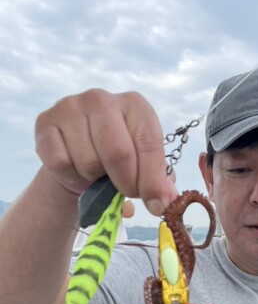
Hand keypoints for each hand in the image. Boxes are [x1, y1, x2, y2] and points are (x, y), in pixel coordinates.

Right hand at [35, 89, 177, 215]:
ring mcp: (70, 106)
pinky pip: (62, 163)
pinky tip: (75, 169)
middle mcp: (102, 99)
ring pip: (89, 162)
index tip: (156, 205)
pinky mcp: (45, 122)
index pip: (149, 143)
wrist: (76, 161)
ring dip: (96, 180)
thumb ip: (159, 183)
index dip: (153, 180)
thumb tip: (166, 201)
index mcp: (135, 104)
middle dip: (126, 183)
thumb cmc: (117, 163)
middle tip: (126, 192)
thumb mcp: (143, 168)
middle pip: (118, 153)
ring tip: (98, 173)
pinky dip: (72, 177)